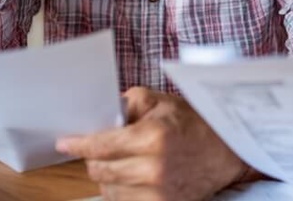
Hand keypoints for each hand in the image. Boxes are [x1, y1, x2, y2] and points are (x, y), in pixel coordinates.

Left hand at [56, 87, 247, 200]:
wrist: (229, 152)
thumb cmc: (195, 124)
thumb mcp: (164, 102)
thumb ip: (130, 102)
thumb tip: (103, 113)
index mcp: (152, 136)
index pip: (100, 144)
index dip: (78, 144)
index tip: (64, 143)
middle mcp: (153, 166)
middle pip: (99, 169)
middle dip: (93, 158)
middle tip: (98, 149)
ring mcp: (158, 191)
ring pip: (108, 188)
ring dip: (107, 175)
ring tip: (121, 162)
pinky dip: (121, 190)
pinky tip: (131, 177)